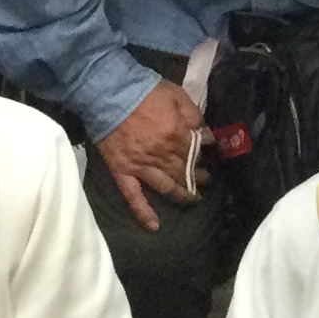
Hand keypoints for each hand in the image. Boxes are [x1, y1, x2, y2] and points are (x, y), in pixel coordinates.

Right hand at [95, 79, 202, 232]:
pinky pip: (134, 197)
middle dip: (197, 178)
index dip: (204, 155)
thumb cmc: (144, 91)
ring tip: (192, 200)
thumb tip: (206, 134)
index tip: (210, 158)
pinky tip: (154, 226)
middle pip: (184, 171)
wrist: (109, 94)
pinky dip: (143, 212)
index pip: (196, 152)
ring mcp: (141, 167)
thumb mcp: (177, 94)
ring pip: (166, 187)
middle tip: (205, 181)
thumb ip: (193, 115)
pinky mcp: (122, 172)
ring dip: (181, 195)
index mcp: (176, 136)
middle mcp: (161, 155)